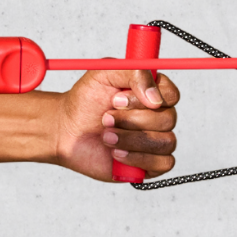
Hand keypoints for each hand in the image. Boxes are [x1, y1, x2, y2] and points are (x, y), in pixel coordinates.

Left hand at [53, 67, 179, 180]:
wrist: (65, 130)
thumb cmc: (85, 101)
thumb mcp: (104, 73)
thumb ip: (134, 73)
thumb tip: (156, 97)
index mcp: (151, 91)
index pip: (171, 94)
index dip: (148, 98)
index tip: (118, 100)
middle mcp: (157, 115)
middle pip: (168, 119)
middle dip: (132, 120)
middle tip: (105, 118)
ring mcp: (155, 140)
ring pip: (166, 142)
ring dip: (132, 140)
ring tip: (106, 137)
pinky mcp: (150, 163)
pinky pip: (164, 163)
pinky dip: (139, 159)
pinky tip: (116, 154)